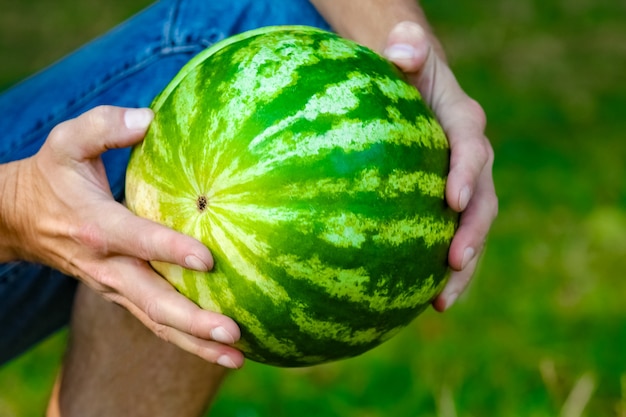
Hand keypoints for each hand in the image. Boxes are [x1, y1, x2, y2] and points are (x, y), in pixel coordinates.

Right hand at [1, 106, 242, 367]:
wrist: (18, 220)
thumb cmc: (51, 176)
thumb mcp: (66, 141)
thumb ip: (104, 126)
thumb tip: (149, 119)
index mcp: (96, 226)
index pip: (137, 240)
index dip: (170, 251)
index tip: (208, 259)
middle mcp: (107, 265)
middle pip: (152, 301)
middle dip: (192, 321)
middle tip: (233, 334)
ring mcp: (115, 286)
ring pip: (156, 322)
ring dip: (196, 343)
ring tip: (237, 358)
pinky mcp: (122, 294)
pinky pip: (155, 321)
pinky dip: (186, 339)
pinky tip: (220, 349)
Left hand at [383, 22, 497, 310]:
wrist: (413, 92)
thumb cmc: (404, 74)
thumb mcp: (405, 55)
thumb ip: (406, 50)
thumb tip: (401, 50)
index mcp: (463, 123)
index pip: (472, 149)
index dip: (468, 174)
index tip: (453, 201)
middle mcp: (471, 160)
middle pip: (483, 202)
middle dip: (472, 235)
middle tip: (454, 265)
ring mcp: (463, 187)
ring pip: (472, 231)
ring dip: (463, 268)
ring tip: (441, 303)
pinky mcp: (446, 207)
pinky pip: (450, 239)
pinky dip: (440, 270)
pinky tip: (420, 301)